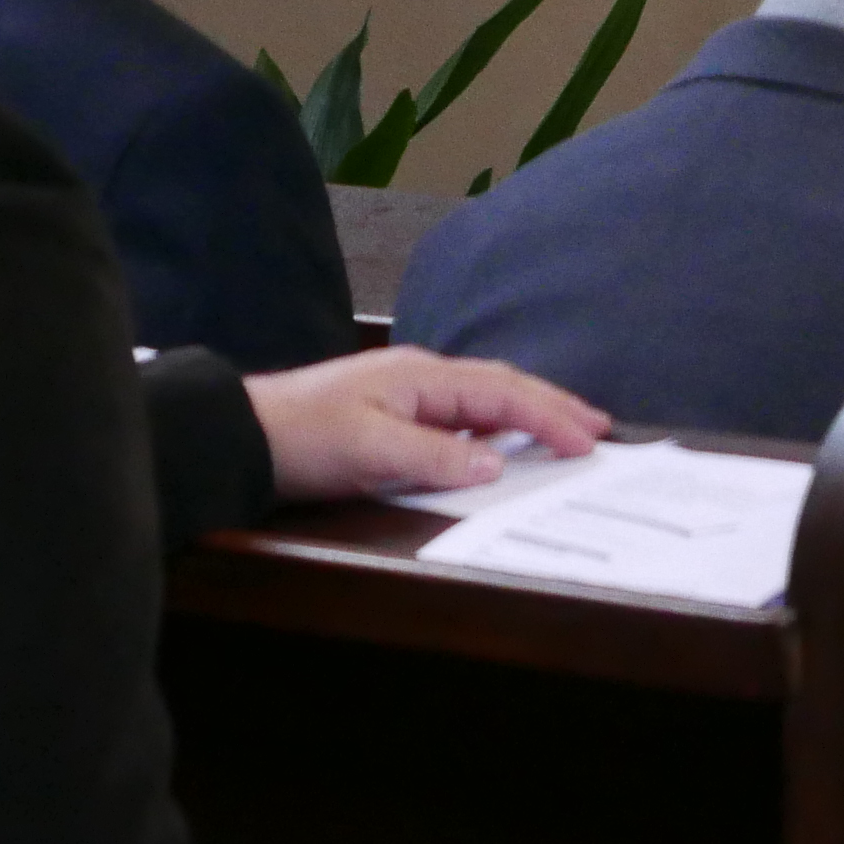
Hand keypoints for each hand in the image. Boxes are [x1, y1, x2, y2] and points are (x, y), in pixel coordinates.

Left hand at [244, 348, 610, 502]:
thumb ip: (435, 457)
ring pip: (483, 399)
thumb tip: (495, 466)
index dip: (548, 416)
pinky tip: (501, 446)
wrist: (245, 433)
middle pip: (501, 386)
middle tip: (597, 428)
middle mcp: (421, 377)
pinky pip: (460, 416)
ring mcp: (407, 393)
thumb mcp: (370, 450)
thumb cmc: (303, 436)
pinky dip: (494, 427)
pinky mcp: (393, 413)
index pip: (501, 394)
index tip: (588, 441)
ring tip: (566, 431)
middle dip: (552, 406)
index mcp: (422, 377)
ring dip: (527, 414)